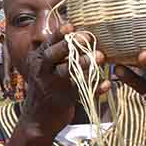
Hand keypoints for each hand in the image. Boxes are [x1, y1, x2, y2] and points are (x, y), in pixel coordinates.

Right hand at [17, 24, 97, 139]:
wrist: (38, 119)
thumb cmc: (46, 86)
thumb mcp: (44, 68)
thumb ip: (55, 51)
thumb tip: (73, 27)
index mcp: (38, 60)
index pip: (48, 43)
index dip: (58, 34)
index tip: (70, 25)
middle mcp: (42, 71)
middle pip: (52, 55)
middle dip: (69, 45)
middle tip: (86, 37)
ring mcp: (52, 86)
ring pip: (67, 72)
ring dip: (84, 64)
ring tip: (100, 56)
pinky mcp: (63, 100)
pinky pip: (80, 92)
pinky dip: (95, 89)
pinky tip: (106, 84)